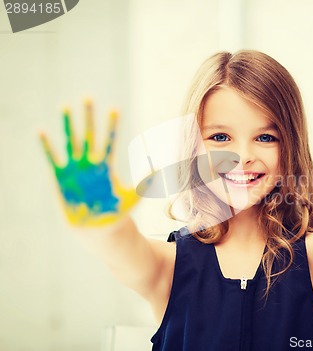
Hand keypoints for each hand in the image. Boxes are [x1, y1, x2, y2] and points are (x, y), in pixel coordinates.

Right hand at [39, 100, 138, 226]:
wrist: (99, 229)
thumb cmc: (117, 212)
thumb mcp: (134, 197)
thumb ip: (146, 183)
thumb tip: (160, 168)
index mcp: (106, 166)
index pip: (109, 141)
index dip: (111, 125)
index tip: (114, 108)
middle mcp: (90, 164)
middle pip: (89, 135)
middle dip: (89, 117)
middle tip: (88, 96)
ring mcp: (75, 169)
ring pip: (71, 142)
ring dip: (68, 125)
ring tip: (66, 106)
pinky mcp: (61, 177)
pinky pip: (52, 158)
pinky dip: (47, 145)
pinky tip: (41, 130)